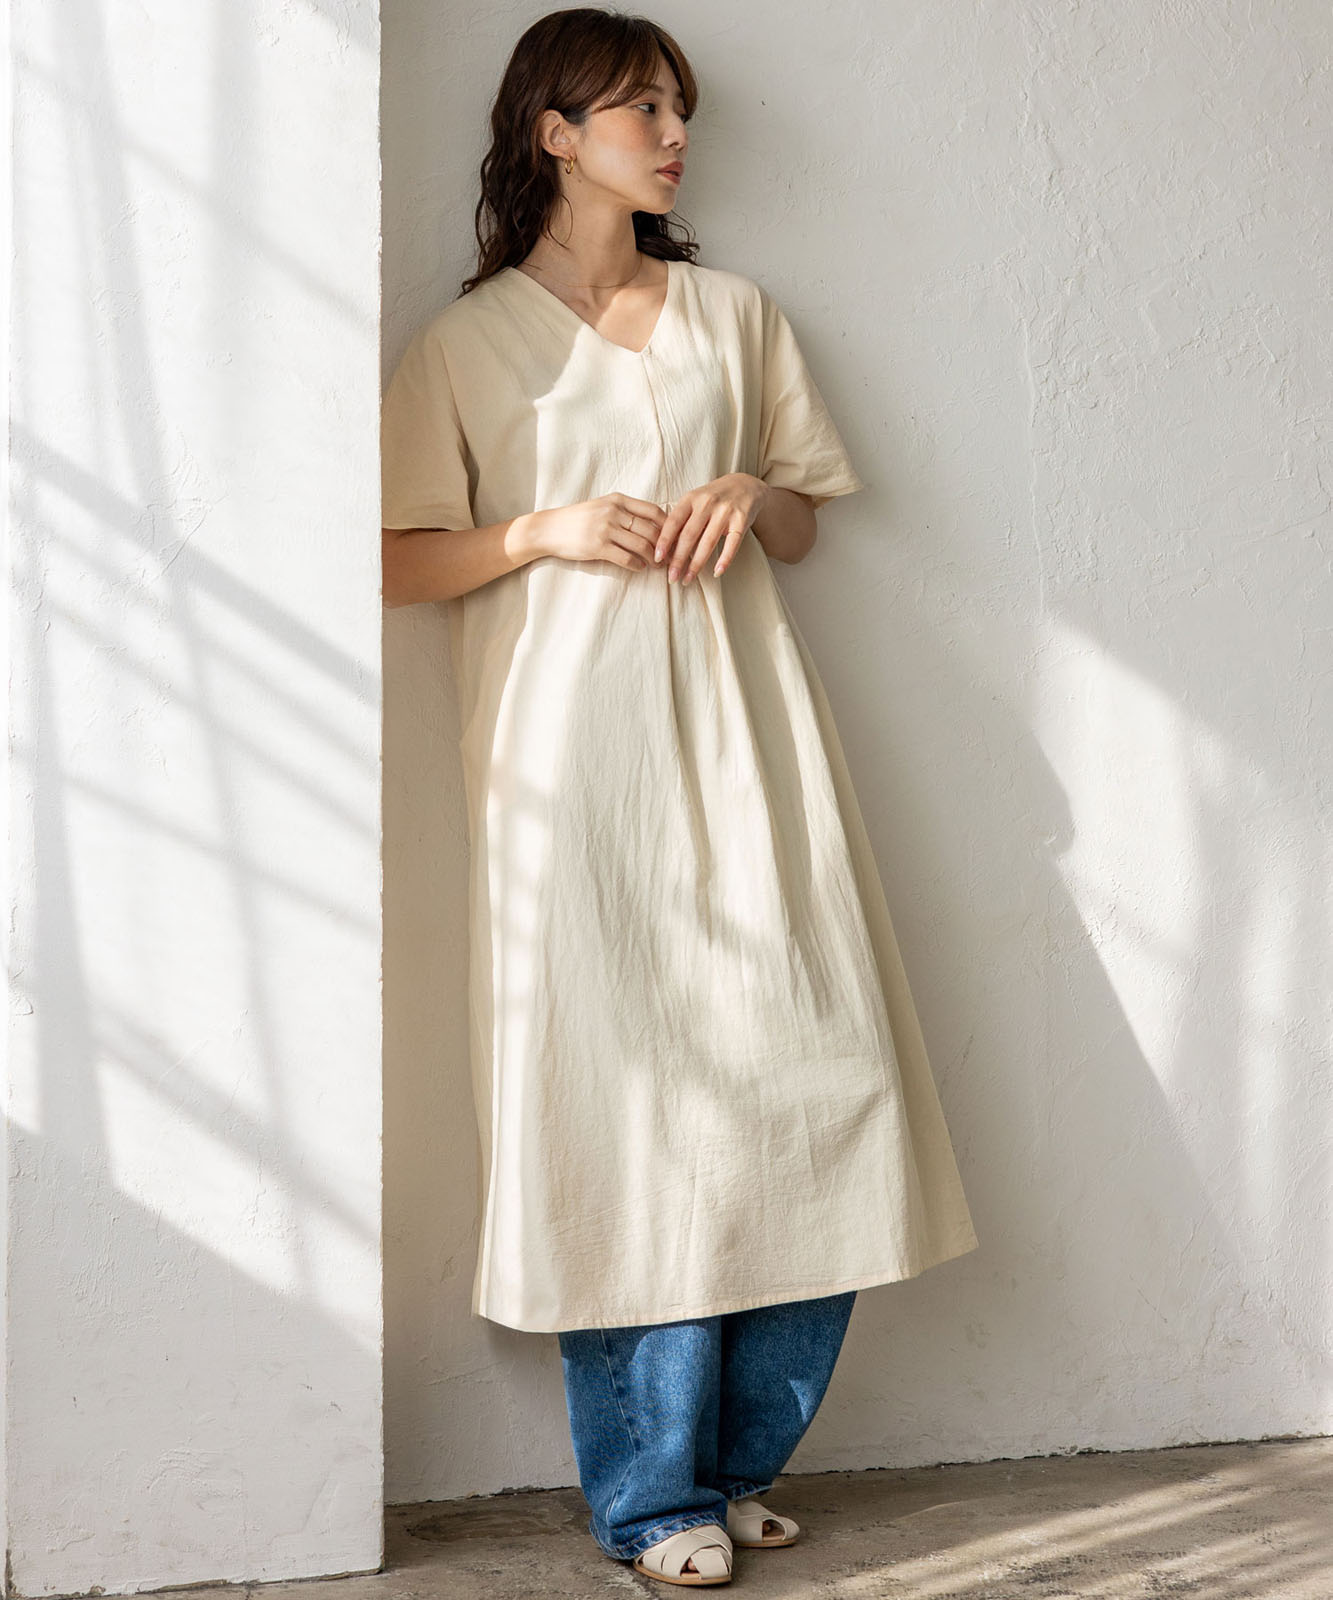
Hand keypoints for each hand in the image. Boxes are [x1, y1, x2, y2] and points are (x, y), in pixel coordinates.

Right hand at [530, 493, 666, 571]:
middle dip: (665, 545)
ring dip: (654, 558)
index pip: (653, 510)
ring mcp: (605, 529)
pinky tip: (640, 568)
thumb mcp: (602, 506)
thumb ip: (624, 511)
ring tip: (657, 565)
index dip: (668, 525)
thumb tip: (652, 523)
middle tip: (670, 556)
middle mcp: (613, 511)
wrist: (550, 529)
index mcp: (618, 500)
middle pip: (651, 529)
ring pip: (642, 545)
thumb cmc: (578, 519)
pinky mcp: (598, 546)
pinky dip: (637, 565)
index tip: (674, 536)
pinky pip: (626, 558)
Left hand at [654, 474, 769, 583]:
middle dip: (678, 559)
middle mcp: (707, 503)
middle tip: (671, 577)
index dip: (664, 540)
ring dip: (696, 564)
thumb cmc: (713, 498)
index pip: (674, 521)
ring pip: (708, 542)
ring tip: (687, 579)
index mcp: (691, 498)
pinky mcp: (742, 519)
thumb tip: (663, 548)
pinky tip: (717, 573)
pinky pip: (732, 543)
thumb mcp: (695, 501)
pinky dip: (725, 559)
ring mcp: (725, 511)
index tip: (657, 558)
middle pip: (689, 535)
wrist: (744, 485)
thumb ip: (681, 520)